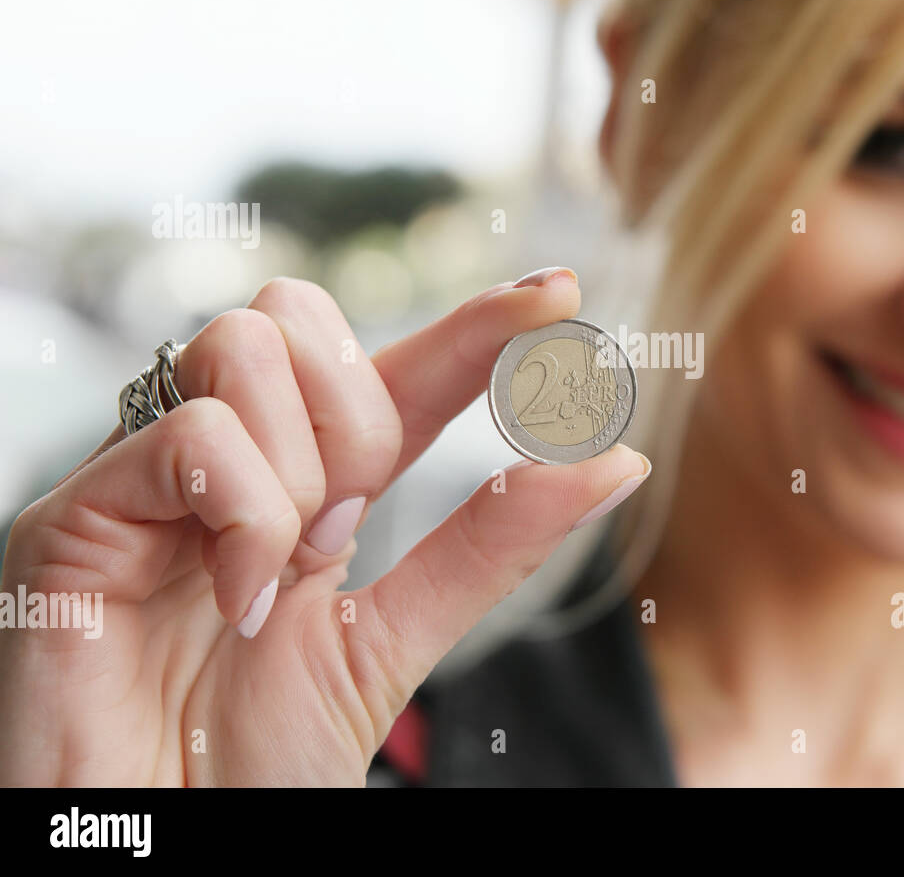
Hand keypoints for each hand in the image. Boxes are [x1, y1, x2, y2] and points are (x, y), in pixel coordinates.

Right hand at [0, 269, 650, 784]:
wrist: (158, 844)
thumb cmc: (254, 760)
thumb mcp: (394, 639)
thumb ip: (492, 545)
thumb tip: (618, 460)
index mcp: (300, 487)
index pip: (393, 373)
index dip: (475, 324)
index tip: (559, 290)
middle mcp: (221, 461)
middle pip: (300, 319)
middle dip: (360, 418)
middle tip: (342, 531)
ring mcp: (146, 477)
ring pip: (248, 345)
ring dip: (299, 472)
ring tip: (277, 575)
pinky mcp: (76, 514)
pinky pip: (195, 433)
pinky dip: (247, 517)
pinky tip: (237, 596)